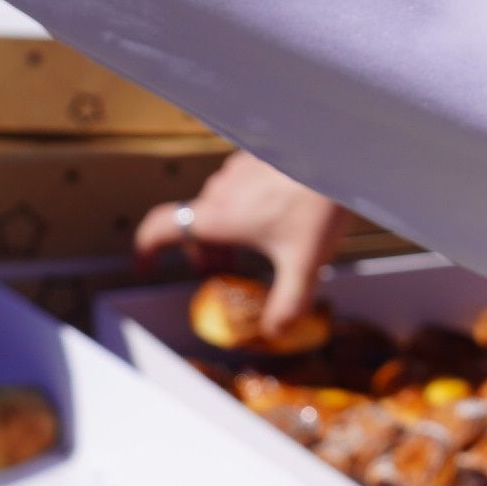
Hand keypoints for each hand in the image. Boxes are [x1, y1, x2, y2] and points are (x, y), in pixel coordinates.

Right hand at [134, 150, 350, 327]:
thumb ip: (289, 303)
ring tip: (250, 248)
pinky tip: (274, 216)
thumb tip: (275, 333)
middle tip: (219, 272)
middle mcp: (221, 189)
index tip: (145, 266)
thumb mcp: (305, 263)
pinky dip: (241, 207)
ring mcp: (238, 169)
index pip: (161, 227)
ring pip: (216, 204)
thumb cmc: (319, 202)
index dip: (146, 248)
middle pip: (194, 223)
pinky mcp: (257, 156)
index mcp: (219, 216)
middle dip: (201, 251)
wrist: (341, 151)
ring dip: (223, 230)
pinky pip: (237, 186)